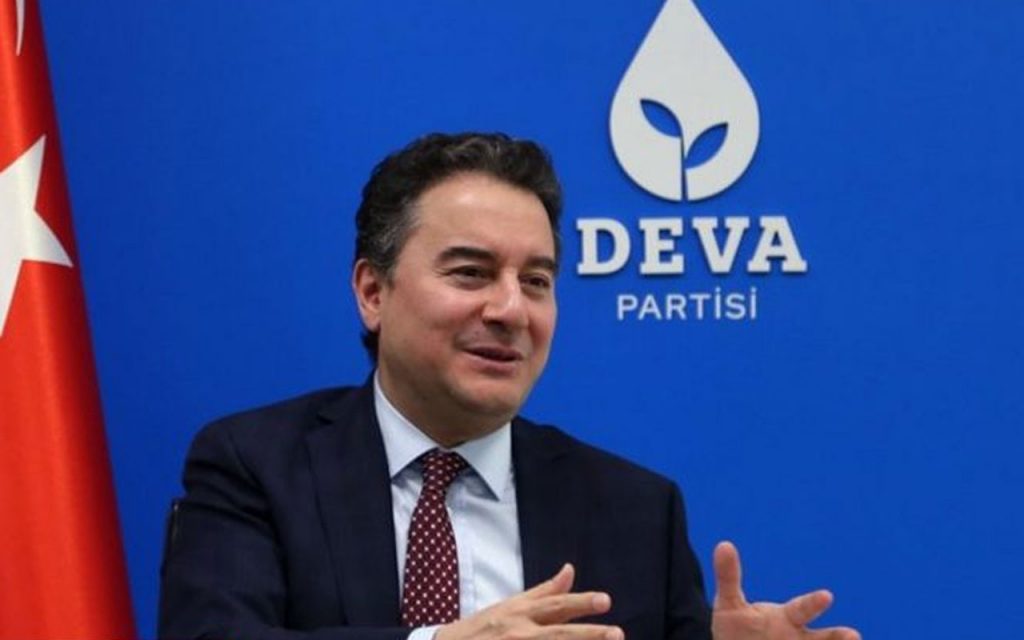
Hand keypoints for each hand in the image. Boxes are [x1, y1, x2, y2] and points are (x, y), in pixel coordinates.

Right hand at [435, 564, 622, 639]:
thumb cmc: (484, 627)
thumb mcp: (512, 605)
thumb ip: (545, 591)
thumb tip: (571, 570)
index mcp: (520, 613)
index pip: (555, 606)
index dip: (581, 603)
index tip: (606, 601)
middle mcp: (518, 633)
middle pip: (558, 634)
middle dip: (589, 634)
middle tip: (617, 633)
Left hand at [711, 541, 859, 639]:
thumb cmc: (736, 627)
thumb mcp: (729, 604)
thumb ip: (728, 577)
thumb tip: (724, 544)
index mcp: (787, 618)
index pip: (802, 609)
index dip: (814, 602)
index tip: (827, 595)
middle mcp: (799, 637)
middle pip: (823, 638)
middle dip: (837, 637)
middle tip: (853, 636)